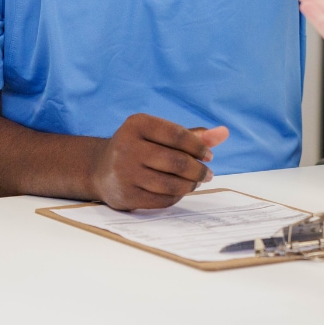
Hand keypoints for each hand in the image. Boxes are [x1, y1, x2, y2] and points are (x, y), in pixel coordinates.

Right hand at [90, 115, 228, 210]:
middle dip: (198, 170)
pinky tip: (180, 191)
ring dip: (190, 185)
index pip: (178, 135)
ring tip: (196, 182)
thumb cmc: (139, 147)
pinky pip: (162, 200)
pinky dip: (177, 197)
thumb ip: (192, 135)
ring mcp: (124, 173)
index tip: (209, 155)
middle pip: (177, 162)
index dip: (199, 147)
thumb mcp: (159, 134)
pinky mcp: (125, 195)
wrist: (99, 169)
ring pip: (171, 184)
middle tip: (207, 173)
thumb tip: (224, 133)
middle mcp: (126, 146)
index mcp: (136, 124)